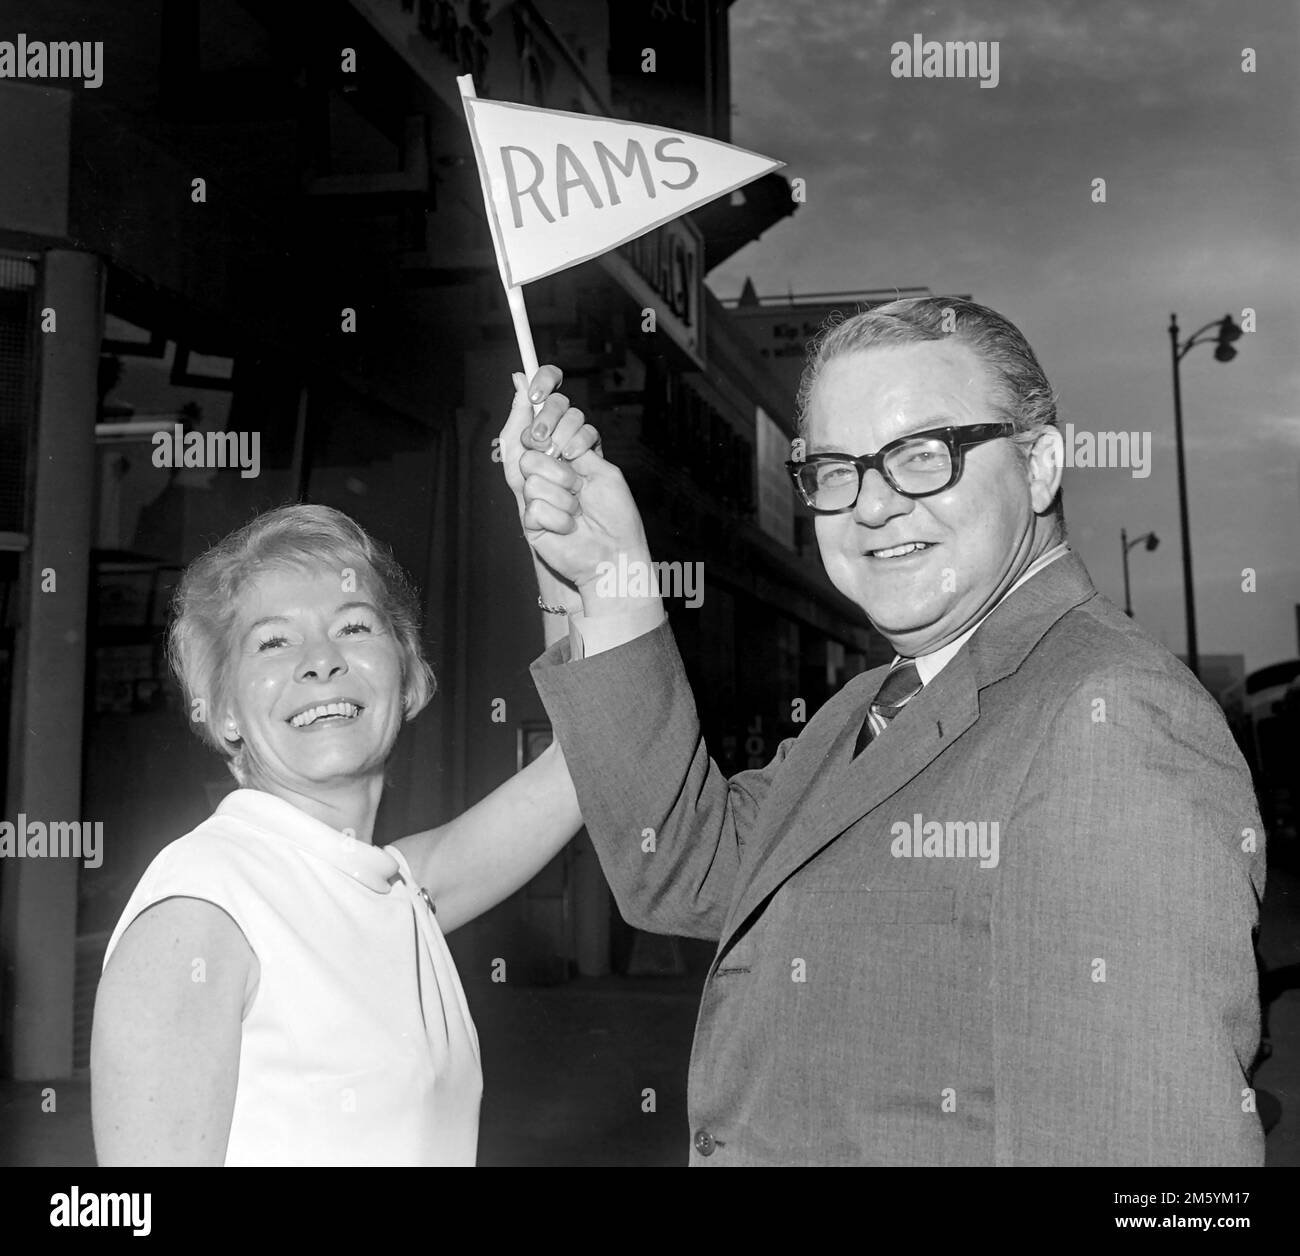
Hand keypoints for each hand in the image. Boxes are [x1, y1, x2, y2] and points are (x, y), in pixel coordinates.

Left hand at [499, 366, 600, 510]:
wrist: (567, 540)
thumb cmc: (541, 511)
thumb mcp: (515, 469)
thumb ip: (515, 425)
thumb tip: (519, 379)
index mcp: (537, 432)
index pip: (544, 388)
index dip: (544, 379)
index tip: (536, 393)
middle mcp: (558, 434)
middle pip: (557, 401)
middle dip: (545, 421)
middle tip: (539, 443)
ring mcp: (579, 443)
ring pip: (574, 417)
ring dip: (558, 448)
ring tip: (555, 477)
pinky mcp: (599, 454)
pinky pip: (590, 435)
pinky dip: (576, 454)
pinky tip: (574, 479)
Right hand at [503, 377, 652, 611]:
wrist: (615, 556)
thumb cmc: (615, 515)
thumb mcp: (602, 469)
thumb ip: (576, 442)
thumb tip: (561, 415)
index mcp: (567, 450)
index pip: (545, 408)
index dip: (539, 389)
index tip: (536, 386)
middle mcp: (548, 466)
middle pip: (532, 434)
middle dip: (559, 444)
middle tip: (576, 467)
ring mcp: (535, 491)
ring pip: (533, 468)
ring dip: (565, 491)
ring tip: (578, 509)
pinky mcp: (529, 518)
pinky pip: (535, 502)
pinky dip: (560, 517)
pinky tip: (570, 528)